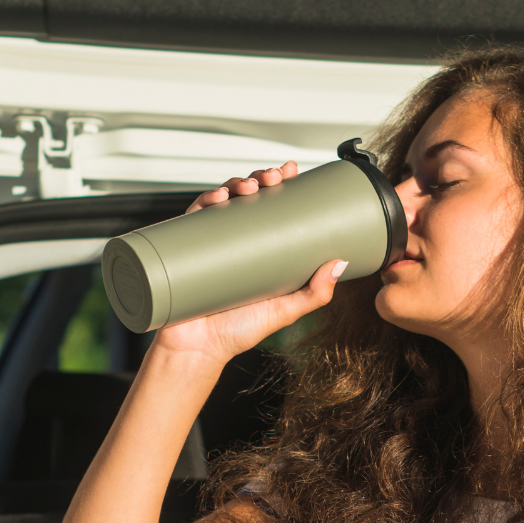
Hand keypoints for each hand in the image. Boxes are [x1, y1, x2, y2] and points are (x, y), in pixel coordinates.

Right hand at [152, 162, 346, 363]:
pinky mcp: (183, 251)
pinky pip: (191, 219)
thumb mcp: (284, 311)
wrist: (196, 351)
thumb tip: (340, 264)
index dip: (278, 184)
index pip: (269, 207)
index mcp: (257, 250)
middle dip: (259, 178)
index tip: (290, 171)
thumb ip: (314, 294)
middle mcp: (232, 242)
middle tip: (272, 178)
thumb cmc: (237, 333)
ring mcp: (208, 245)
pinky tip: (217, 198)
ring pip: (220, 202)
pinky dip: (203, 202)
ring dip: (234, 184)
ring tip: (249, 187)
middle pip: (245, 198)